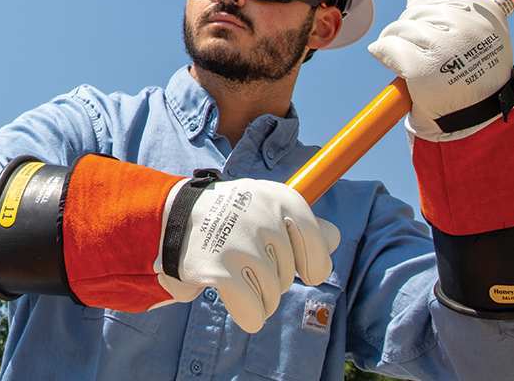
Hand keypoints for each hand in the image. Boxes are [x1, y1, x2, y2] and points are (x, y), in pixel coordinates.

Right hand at [155, 176, 339, 333]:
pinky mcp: (221, 270)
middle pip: (291, 276)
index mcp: (284, 199)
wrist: (179, 216)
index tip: (292, 260)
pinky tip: (231, 294)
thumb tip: (334, 237)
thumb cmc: (234, 214)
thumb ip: (304, 224)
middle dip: (272, 276)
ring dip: (257, 295)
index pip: (320, 250)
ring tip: (237, 271)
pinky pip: (254, 314)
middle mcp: (266, 217)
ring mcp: (243, 243)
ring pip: (272, 297)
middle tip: (247, 254)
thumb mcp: (270, 205)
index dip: (308, 263)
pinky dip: (246, 313)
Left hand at [368, 0, 512, 140]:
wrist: (475, 119)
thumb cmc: (475, 74)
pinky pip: (387, 46)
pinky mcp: (421, 67)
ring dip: (397, 42)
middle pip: (414, 10)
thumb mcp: (482, 33)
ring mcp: (443, 46)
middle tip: (421, 50)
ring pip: (399, 27)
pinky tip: (394, 65)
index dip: (425, 10)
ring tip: (413, 60)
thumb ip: (458, 3)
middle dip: (410, 28)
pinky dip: (384, 54)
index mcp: (484, 11)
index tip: (431, 29)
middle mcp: (466, 25)